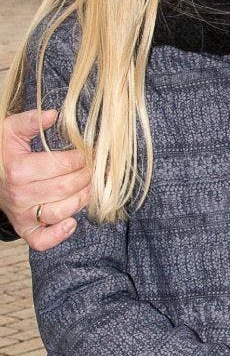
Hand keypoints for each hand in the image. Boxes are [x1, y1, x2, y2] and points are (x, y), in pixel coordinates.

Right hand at [2, 108, 88, 250]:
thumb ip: (30, 121)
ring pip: (61, 211)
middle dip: (87, 175)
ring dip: (82, 199)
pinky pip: (40, 240)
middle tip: (95, 167)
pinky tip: (71, 223)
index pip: (63, 165)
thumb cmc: (4, 152)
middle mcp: (20, 195)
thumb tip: (53, 114)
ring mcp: (22, 214)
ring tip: (90, 186)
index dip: (82, 157)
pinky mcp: (24, 228)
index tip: (90, 151)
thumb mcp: (10, 130)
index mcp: (19, 170)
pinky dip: (58, 235)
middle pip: (66, 187)